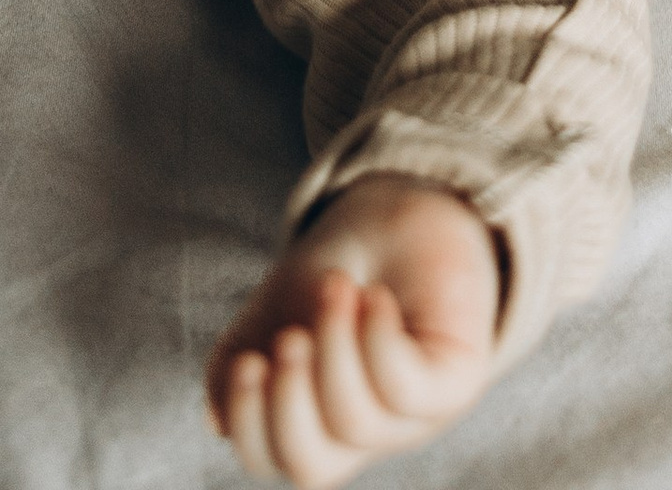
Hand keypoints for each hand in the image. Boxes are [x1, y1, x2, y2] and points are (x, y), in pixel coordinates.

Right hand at [207, 178, 501, 484]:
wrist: (408, 208)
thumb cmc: (338, 269)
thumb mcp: (274, 311)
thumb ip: (239, 362)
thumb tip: (218, 422)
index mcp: (313, 422)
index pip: (271, 457)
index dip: (248, 421)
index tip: (247, 361)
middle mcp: (363, 432)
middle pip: (311, 466)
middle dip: (288, 403)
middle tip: (290, 337)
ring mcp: (411, 414)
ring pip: (356, 422)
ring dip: (335, 347)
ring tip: (338, 286)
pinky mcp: (453, 382)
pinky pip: (406, 391)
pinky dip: (377, 341)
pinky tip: (375, 298)